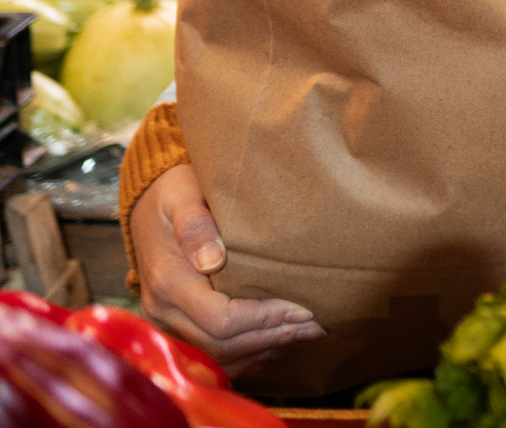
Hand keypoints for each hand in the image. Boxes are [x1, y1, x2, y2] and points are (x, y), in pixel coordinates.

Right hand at [129, 163, 322, 376]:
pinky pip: (206, 355)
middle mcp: (162, 310)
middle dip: (270, 338)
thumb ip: (196, 225)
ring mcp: (165, 322)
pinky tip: (272, 346)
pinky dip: (242, 357)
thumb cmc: (174, 194)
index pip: (220, 320)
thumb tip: (211, 260)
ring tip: (300, 336)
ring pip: (214, 357)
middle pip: (220, 346)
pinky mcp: (173, 325)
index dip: (263, 319)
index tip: (302, 309)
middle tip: (314, 327)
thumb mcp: (184, 195)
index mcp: (168, 281)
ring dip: (260, 350)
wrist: (147, 204)